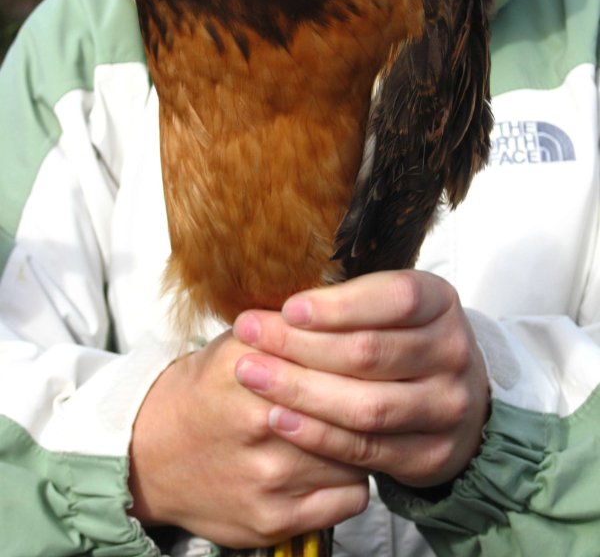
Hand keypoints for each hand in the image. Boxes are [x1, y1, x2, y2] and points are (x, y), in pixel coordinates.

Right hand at [128, 331, 367, 547]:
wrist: (151, 453)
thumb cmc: (207, 392)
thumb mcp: (238, 342)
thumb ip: (291, 326)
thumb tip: (352, 308)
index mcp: (249, 363)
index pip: (334, 354)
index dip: (365, 353)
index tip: (379, 351)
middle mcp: (257, 418)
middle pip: (351, 404)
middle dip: (373, 395)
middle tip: (382, 388)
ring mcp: (267, 474)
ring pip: (359, 452)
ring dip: (365, 439)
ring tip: (351, 426)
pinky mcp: (274, 518)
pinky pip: (352, 496)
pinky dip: (353, 480)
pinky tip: (335, 464)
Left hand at [233, 270, 489, 488]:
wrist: (451, 399)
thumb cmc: (400, 338)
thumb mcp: (387, 306)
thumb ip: (346, 302)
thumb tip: (274, 299)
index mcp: (440, 302)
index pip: (395, 298)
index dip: (339, 305)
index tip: (287, 308)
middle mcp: (452, 353)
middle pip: (370, 352)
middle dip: (300, 345)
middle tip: (248, 335)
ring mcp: (448, 407)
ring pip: (366, 405)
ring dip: (301, 391)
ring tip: (253, 375)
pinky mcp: (432, 454)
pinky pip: (366, 448)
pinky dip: (317, 434)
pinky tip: (279, 417)